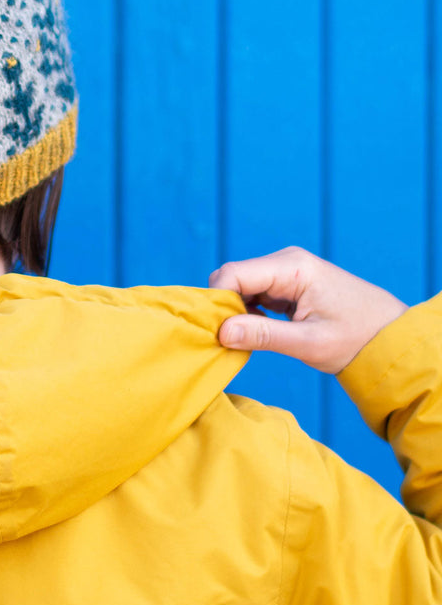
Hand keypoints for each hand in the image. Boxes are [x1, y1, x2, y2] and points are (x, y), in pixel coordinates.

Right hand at [209, 246, 407, 373]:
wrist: (391, 339)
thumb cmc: (357, 339)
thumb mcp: (308, 343)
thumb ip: (263, 335)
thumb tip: (222, 331)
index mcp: (292, 267)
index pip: (234, 273)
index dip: (217, 300)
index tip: (213, 330)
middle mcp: (286, 262)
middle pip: (234, 277)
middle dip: (224, 306)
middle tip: (225, 338)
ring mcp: (286, 272)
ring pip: (241, 286)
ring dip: (236, 311)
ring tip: (242, 339)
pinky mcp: (288, 285)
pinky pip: (254, 293)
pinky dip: (248, 312)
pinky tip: (255, 333)